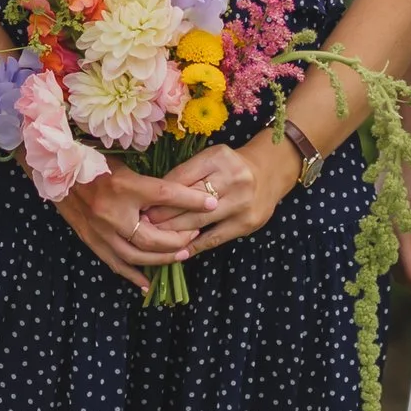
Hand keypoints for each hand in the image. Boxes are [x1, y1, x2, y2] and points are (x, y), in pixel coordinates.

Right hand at [54, 160, 226, 295]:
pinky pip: (114, 263)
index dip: (191, 200)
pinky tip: (147, 282)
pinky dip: (131, 274)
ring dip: (161, 258)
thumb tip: (180, 193)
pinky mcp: (90, 239)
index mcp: (125, 185)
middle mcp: (112, 211)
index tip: (211, 202)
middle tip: (194, 235)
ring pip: (136, 255)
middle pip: (153, 236)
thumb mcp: (125, 163)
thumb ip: (149, 181)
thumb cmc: (94, 160)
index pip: (166, 195)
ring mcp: (100, 229)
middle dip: (177, 239)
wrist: (56, 169)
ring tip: (181, 255)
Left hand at [146, 130, 302, 252]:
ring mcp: (241, 203)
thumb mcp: (210, 159)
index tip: (141, 206)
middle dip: (161, 215)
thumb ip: (186, 175)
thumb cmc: (230, 166)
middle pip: (188, 201)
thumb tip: (153, 198)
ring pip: (198, 222)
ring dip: (173, 232)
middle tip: (140, 226)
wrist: (269, 173)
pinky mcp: (246, 223)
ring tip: (154, 238)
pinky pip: (214, 238)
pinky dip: (195, 245)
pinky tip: (179, 252)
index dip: (159, 195)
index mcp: (218, 158)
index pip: (180, 179)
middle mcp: (232, 179)